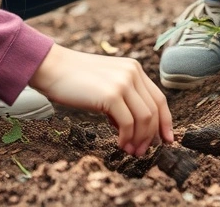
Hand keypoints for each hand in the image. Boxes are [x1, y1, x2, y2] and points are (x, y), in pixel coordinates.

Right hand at [29, 44, 172, 155]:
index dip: (166, 121)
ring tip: (130, 151)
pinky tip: (119, 144)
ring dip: (139, 139)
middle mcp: (133, 73)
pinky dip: (127, 138)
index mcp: (134, 69)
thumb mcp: (106, 85)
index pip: (159, 98)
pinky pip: (128, 123)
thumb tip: (132, 127)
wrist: (52, 68)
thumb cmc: (74, 80)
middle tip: (142, 151)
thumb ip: (122, 100)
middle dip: (152, 135)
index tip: (166, 139)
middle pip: (155, 110)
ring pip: (145, 119)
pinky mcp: (112, 95)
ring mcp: (123, 83)